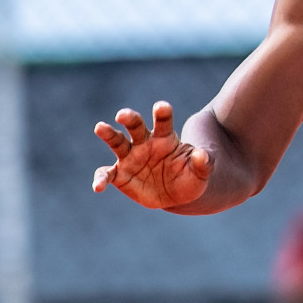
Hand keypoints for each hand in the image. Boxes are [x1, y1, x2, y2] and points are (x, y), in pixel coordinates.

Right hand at [92, 101, 212, 208]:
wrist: (176, 195)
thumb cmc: (189, 177)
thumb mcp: (202, 172)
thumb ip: (204, 162)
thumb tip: (202, 154)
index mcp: (166, 137)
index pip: (163, 121)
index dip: (162, 113)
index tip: (161, 107)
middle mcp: (145, 143)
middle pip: (135, 125)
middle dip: (129, 117)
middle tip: (122, 114)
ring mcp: (130, 157)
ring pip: (116, 141)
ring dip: (108, 134)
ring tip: (100, 127)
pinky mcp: (120, 174)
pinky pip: (107, 174)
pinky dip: (101, 179)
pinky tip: (98, 186)